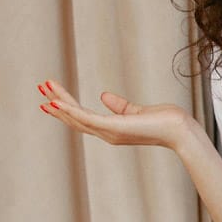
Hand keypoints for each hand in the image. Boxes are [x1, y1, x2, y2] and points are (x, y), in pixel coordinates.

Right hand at [36, 80, 196, 151]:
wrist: (180, 129)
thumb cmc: (164, 121)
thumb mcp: (137, 110)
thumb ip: (120, 106)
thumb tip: (103, 95)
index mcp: (111, 130)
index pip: (83, 118)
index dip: (66, 109)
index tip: (50, 98)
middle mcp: (106, 133)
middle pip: (75, 117)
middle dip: (57, 103)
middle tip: (42, 87)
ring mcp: (108, 132)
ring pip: (77, 117)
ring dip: (60, 103)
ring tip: (45, 89)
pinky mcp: (113, 127)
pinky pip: (87, 118)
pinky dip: (70, 111)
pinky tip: (57, 102)